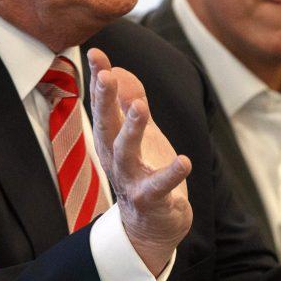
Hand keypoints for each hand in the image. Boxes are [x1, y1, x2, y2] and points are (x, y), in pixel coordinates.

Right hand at [88, 48, 192, 275]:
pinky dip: (171, 174)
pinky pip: (160, 187)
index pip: (103, 106)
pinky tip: (184, 161)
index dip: (99, 79)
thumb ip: (128, 101)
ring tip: (140, 107)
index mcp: (111, 141)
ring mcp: (132, 181)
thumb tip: (118, 68)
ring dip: (132, 130)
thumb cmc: (144, 173)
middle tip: (106, 75)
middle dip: (104, 100)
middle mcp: (115, 159)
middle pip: (106, 126)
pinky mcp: (152, 201)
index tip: (96, 52)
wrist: (150, 228)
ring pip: (126, 154)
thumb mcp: (137, 134)